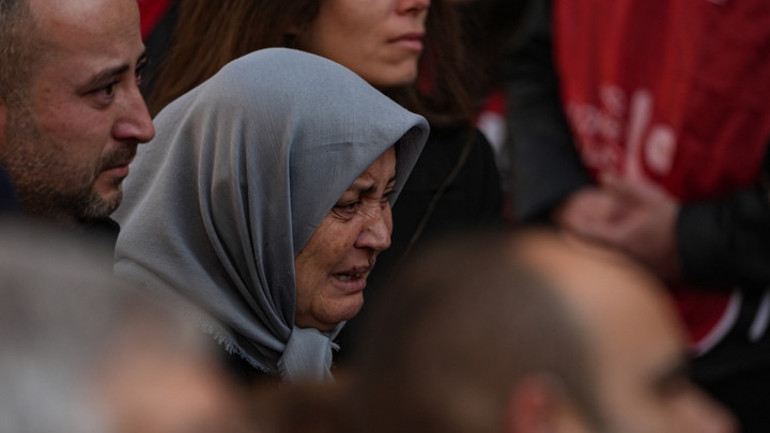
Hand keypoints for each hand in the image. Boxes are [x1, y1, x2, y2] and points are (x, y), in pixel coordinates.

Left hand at [556, 175, 681, 282]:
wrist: (700, 245)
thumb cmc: (675, 221)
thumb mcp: (651, 198)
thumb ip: (624, 188)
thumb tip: (603, 175)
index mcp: (619, 238)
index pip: (583, 235)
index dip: (567, 226)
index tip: (558, 219)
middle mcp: (620, 258)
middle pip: (586, 252)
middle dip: (573, 241)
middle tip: (562, 230)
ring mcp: (629, 270)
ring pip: (599, 264)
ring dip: (588, 254)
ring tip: (576, 243)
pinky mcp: (638, 278)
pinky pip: (615, 272)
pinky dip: (605, 265)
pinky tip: (600, 258)